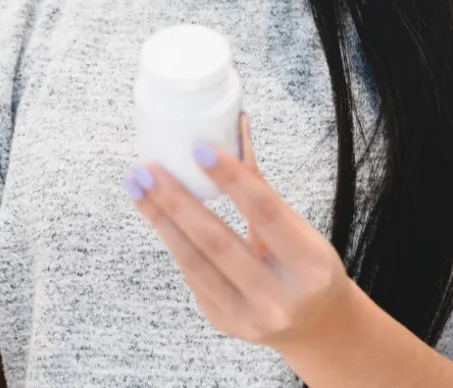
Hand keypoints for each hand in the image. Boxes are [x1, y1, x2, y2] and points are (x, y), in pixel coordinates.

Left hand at [125, 115, 364, 353]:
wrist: (316, 326)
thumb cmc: (307, 266)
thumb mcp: (299, 228)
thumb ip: (260, 186)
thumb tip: (237, 126)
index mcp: (309, 266)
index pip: (264, 212)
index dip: (231, 179)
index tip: (198, 148)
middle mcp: (279, 298)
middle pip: (217, 242)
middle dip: (175, 201)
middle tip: (146, 169)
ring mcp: (248, 317)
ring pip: (193, 261)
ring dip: (160, 220)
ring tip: (136, 187)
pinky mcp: (223, 323)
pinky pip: (192, 275)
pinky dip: (174, 241)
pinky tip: (157, 215)